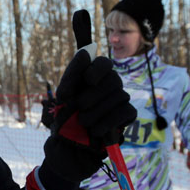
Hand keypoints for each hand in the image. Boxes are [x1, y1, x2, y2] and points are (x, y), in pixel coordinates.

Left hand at [42, 10, 135, 182]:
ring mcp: (118, 101)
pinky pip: (124, 112)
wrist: (66, 153)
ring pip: (117, 95)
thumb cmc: (64, 122)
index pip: (100, 61)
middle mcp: (107, 85)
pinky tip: (96, 132)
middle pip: (111, 78)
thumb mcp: (63, 96)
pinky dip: (108, 122)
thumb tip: (84, 36)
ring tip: (84, 124)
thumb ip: (72, 72)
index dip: (95, 68)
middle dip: (90, 97)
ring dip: (96, 112)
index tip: (86, 81)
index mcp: (90, 77)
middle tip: (78, 111)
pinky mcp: (125, 119)